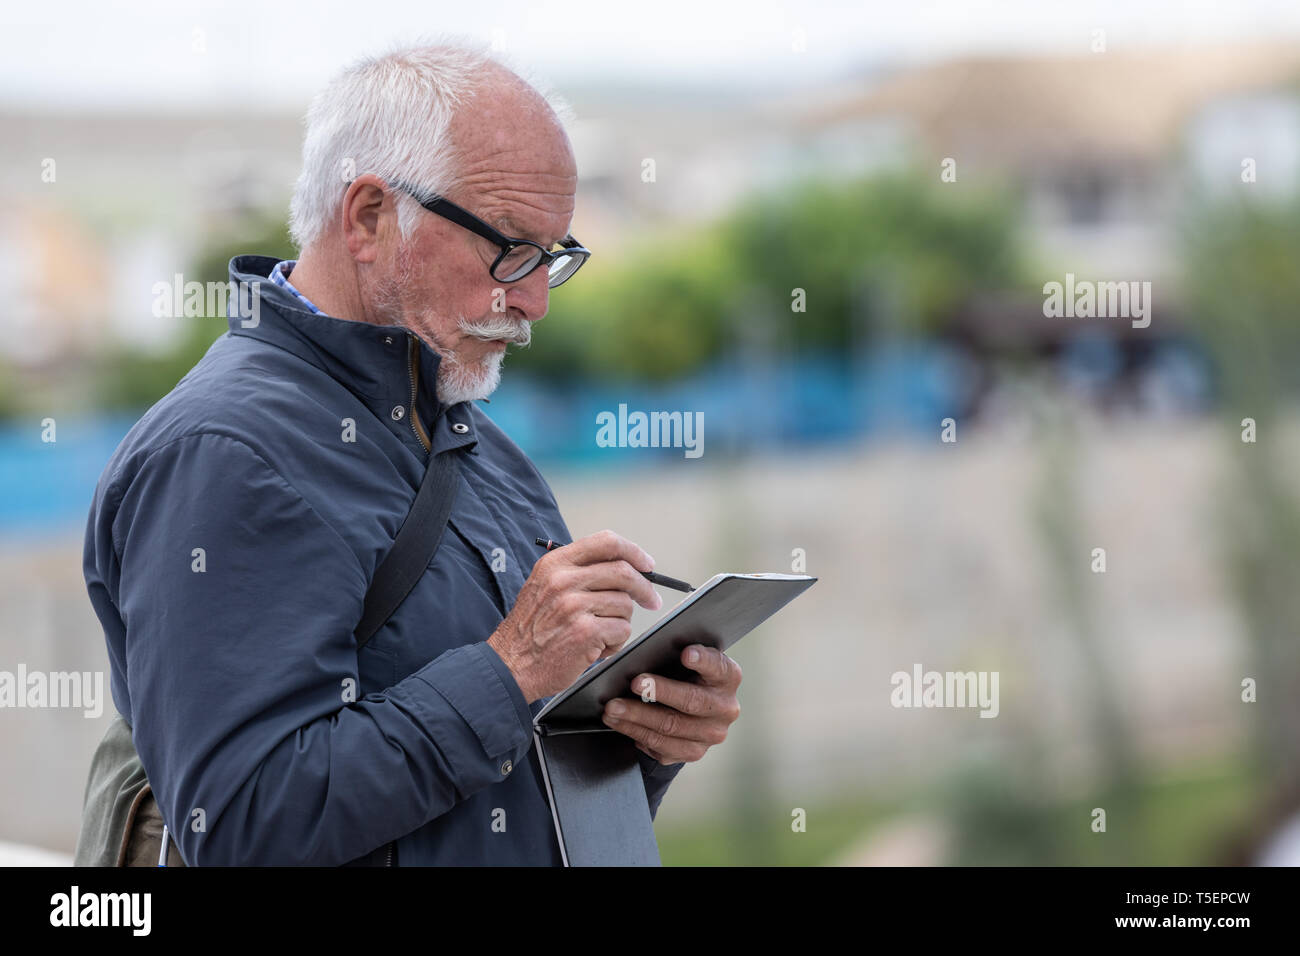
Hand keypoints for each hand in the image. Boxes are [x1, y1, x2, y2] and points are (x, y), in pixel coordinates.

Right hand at [488, 529, 661, 702]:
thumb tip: (624, 565)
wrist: (511, 665)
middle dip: (644, 588)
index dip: (634, 551)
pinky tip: (596, 648)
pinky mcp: (585, 632)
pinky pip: (622, 630)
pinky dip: (615, 642)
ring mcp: (574, 605)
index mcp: (555, 563)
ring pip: (625, 604)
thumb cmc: (532, 629)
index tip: (647, 564)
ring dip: (620, 622)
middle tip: (651, 600)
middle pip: (623, 572)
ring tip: (599, 633)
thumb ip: (578, 571)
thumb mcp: (544, 585)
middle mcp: (563, 580)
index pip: (607, 542)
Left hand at [600, 644, 742, 764]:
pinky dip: (637, 734)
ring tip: (612, 708)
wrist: (692, 710)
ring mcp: (711, 734)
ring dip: (636, 718)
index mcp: (727, 677)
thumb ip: (674, 654)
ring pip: (670, 727)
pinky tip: (620, 724)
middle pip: (691, 700)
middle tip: (634, 683)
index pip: (718, 666)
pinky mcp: (693, 752)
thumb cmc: (684, 676)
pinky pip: (661, 746)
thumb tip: (644, 654)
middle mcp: (725, 708)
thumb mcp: (685, 661)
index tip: (685, 653)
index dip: (703, 660)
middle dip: (658, 691)